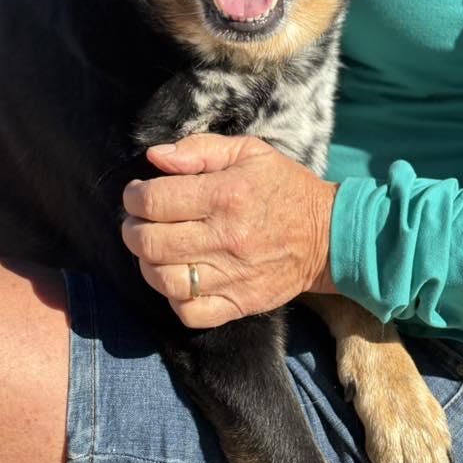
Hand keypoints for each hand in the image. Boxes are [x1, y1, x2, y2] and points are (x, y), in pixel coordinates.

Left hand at [121, 133, 337, 327]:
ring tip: (153, 250)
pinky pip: (190, 313)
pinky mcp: (241, 303)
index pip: (154, 201)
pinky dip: (174, 298)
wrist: (331, 235)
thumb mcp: (248, 152)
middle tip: (137, 222)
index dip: (133, 197)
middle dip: (132, 229)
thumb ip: (199, 149)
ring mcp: (233, 275)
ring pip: (164, 279)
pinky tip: (178, 279)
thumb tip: (155, 157)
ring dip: (147, 264)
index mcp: (226, 195)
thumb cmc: (284, 187)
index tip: (136, 195)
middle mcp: (226, 237)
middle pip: (150, 242)